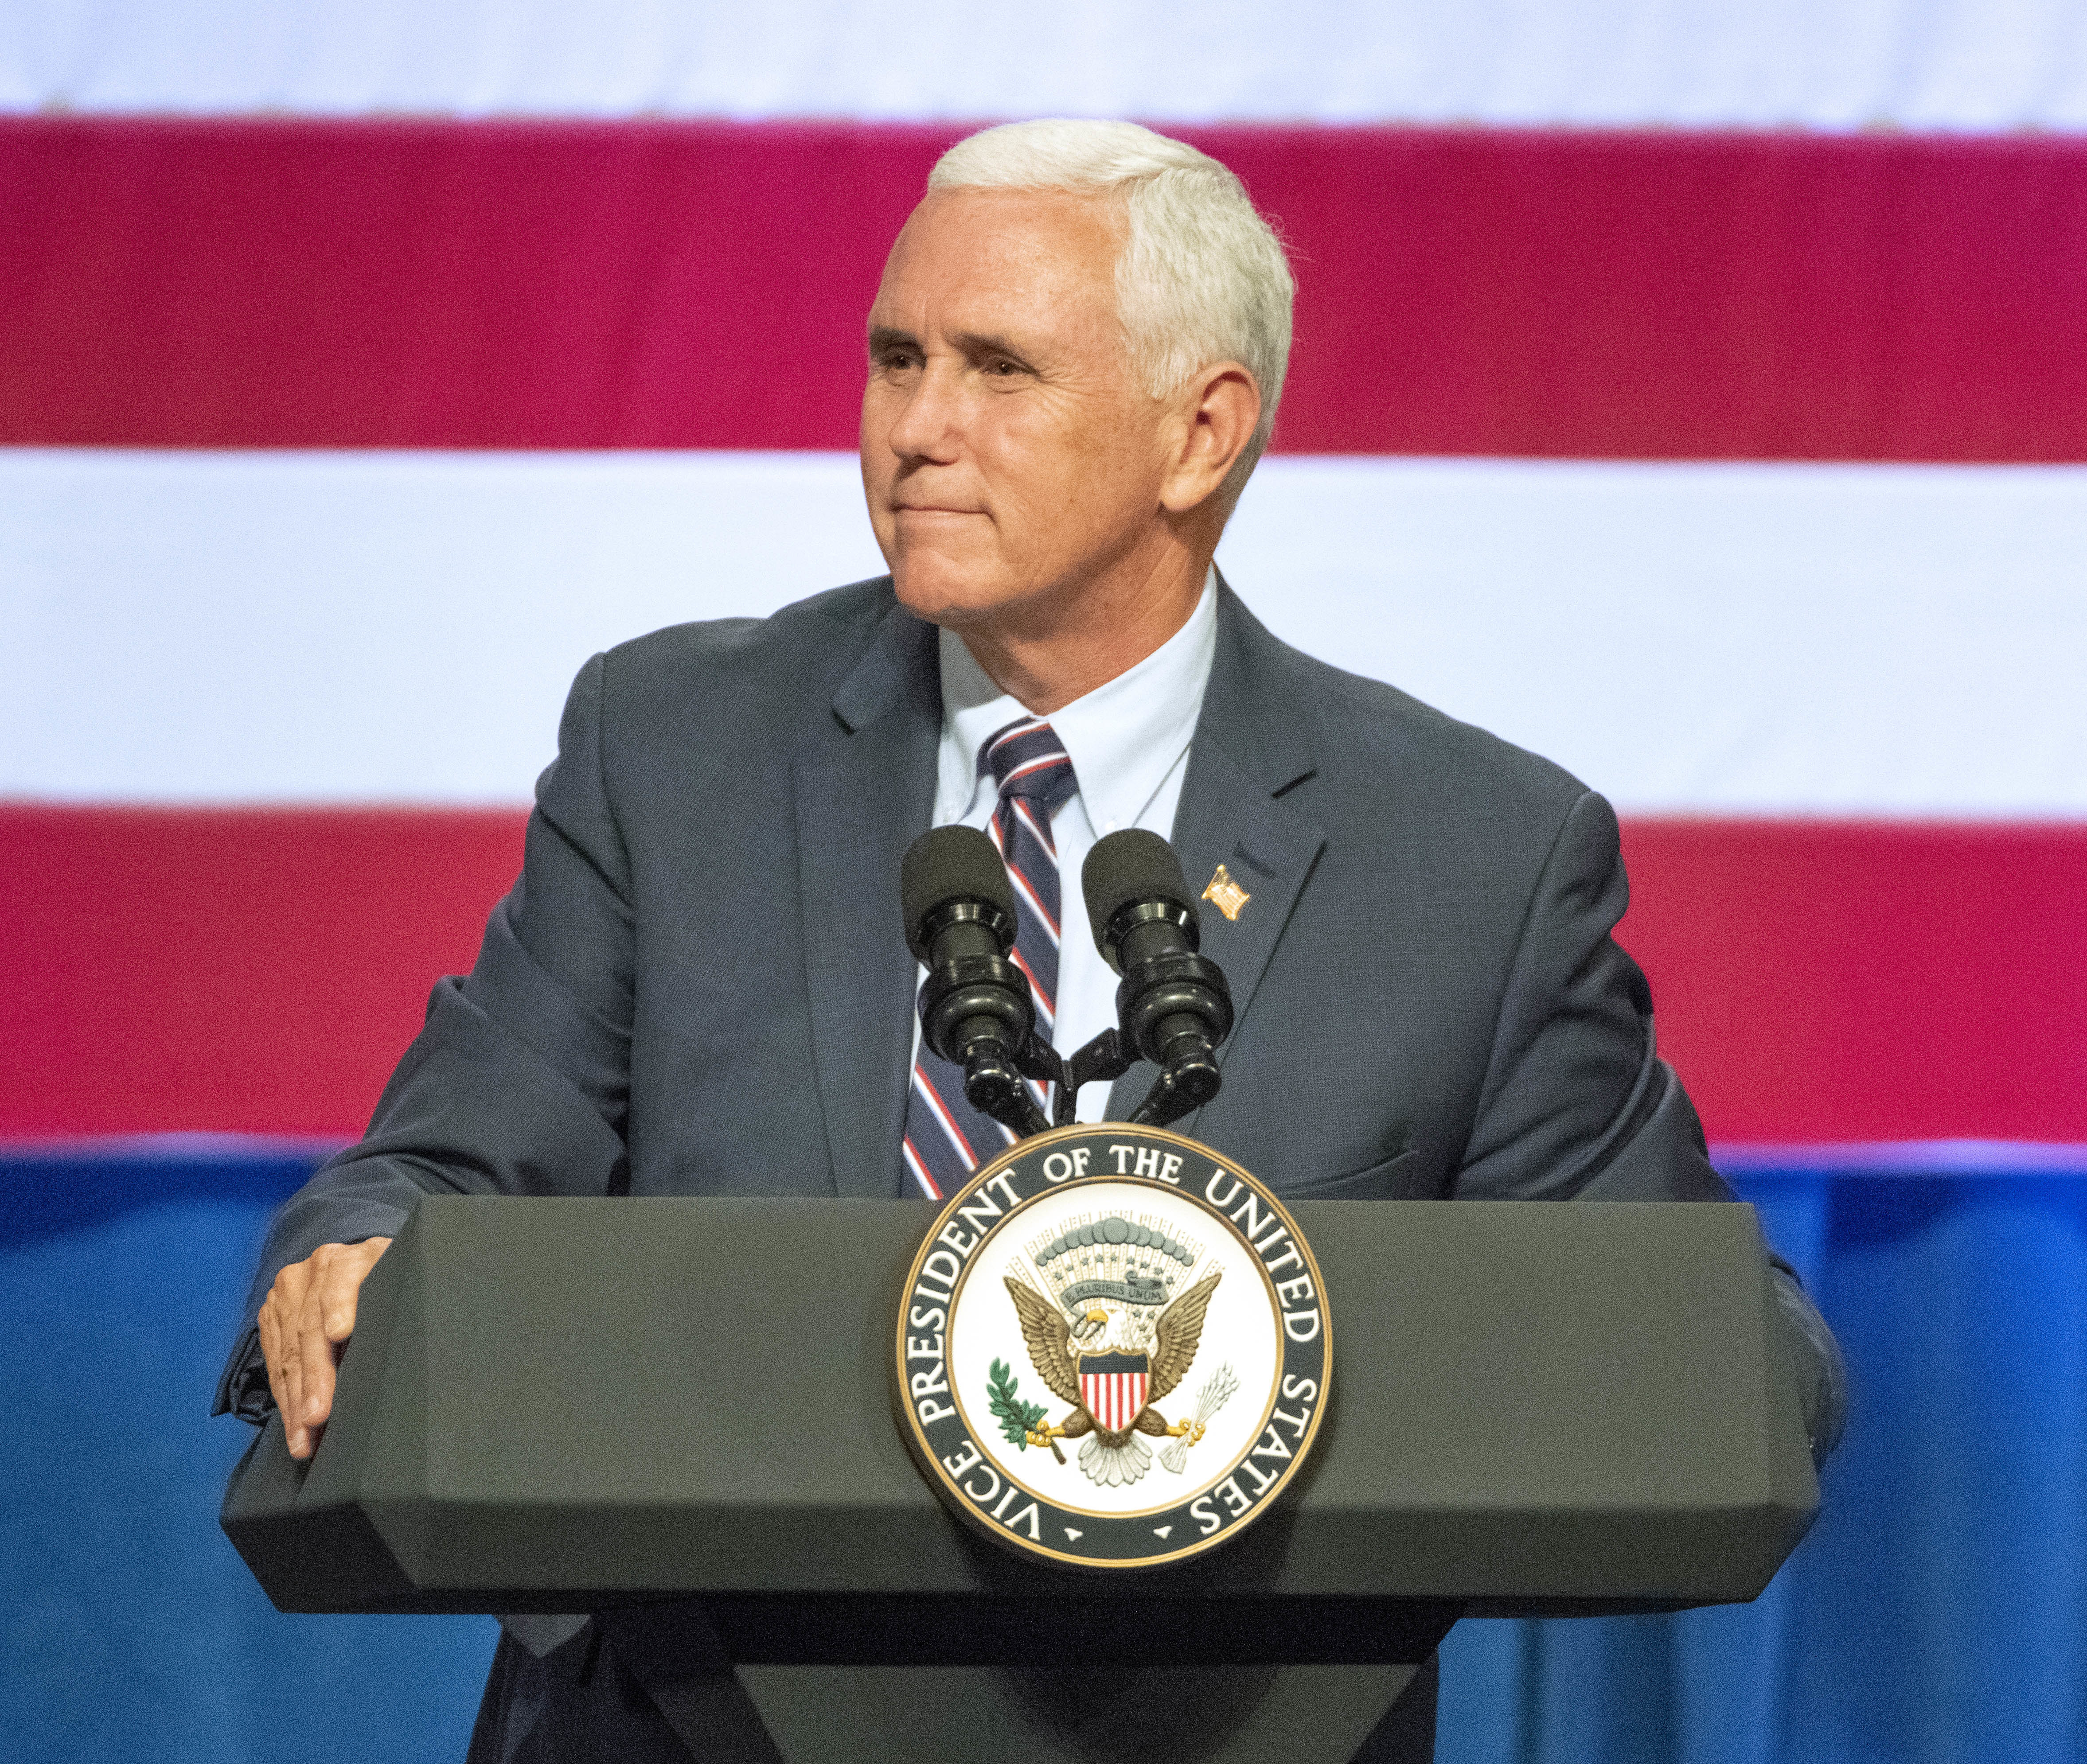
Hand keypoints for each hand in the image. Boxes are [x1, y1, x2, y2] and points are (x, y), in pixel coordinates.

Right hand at [258, 1238, 392, 1459]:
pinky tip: (295, 1425)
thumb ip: (404, 1304)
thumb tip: (415, 1345)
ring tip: (304, 1437)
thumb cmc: (395, 1284)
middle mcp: (315, 1269)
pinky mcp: (272, 1314)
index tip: (341, 1332)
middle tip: (317, 1417)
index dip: (341, 1305)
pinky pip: (275, 1362)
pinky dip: (286, 1397)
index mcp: (354, 1256)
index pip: (343, 1280)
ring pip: (289, 1352)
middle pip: (310, 1327)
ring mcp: (288, 1292)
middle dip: (314, 1377)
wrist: (361, 1265)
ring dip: (295, 1400)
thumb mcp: (406, 1283)